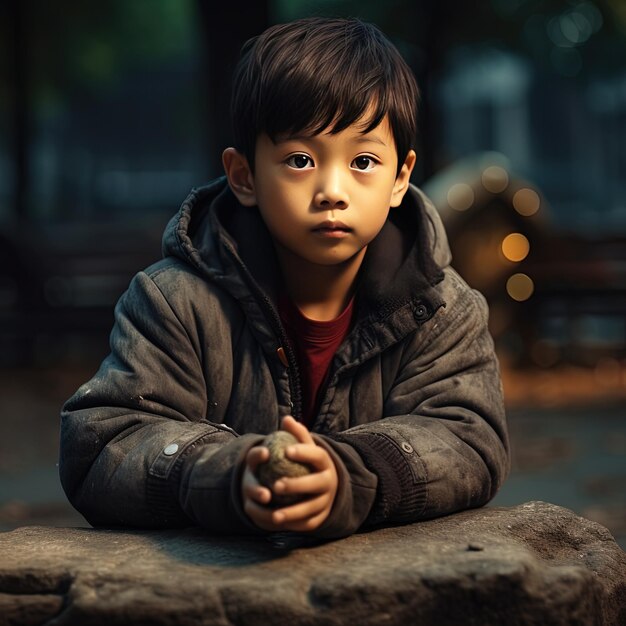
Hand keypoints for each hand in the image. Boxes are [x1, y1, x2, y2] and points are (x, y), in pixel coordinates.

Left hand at [241, 415, 337, 532]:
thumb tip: (286, 419)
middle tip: (276, 485)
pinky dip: (293, 524)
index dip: (304, 452)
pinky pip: (307, 523)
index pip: (317, 455)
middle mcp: (329, 482)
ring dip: (293, 512)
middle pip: (316, 484)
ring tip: (274, 514)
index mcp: (325, 462)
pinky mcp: (321, 518)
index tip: (286, 450)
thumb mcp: (305, 447)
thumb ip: (296, 433)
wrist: (325, 487)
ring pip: (311, 508)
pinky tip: (277, 523)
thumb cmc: (308, 463)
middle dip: (297, 485)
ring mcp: (326, 501)